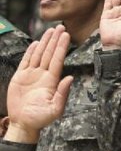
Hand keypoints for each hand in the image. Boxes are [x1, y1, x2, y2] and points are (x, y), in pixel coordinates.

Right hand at [5, 26, 73, 143]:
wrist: (23, 124)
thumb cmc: (41, 119)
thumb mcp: (55, 109)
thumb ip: (63, 94)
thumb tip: (71, 78)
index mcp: (52, 80)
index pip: (58, 60)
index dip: (62, 47)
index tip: (66, 35)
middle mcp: (43, 75)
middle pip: (50, 53)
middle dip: (55, 40)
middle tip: (61, 26)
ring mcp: (31, 75)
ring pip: (39, 54)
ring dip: (45, 42)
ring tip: (50, 30)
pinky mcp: (20, 77)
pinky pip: (26, 62)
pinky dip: (30, 52)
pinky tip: (36, 43)